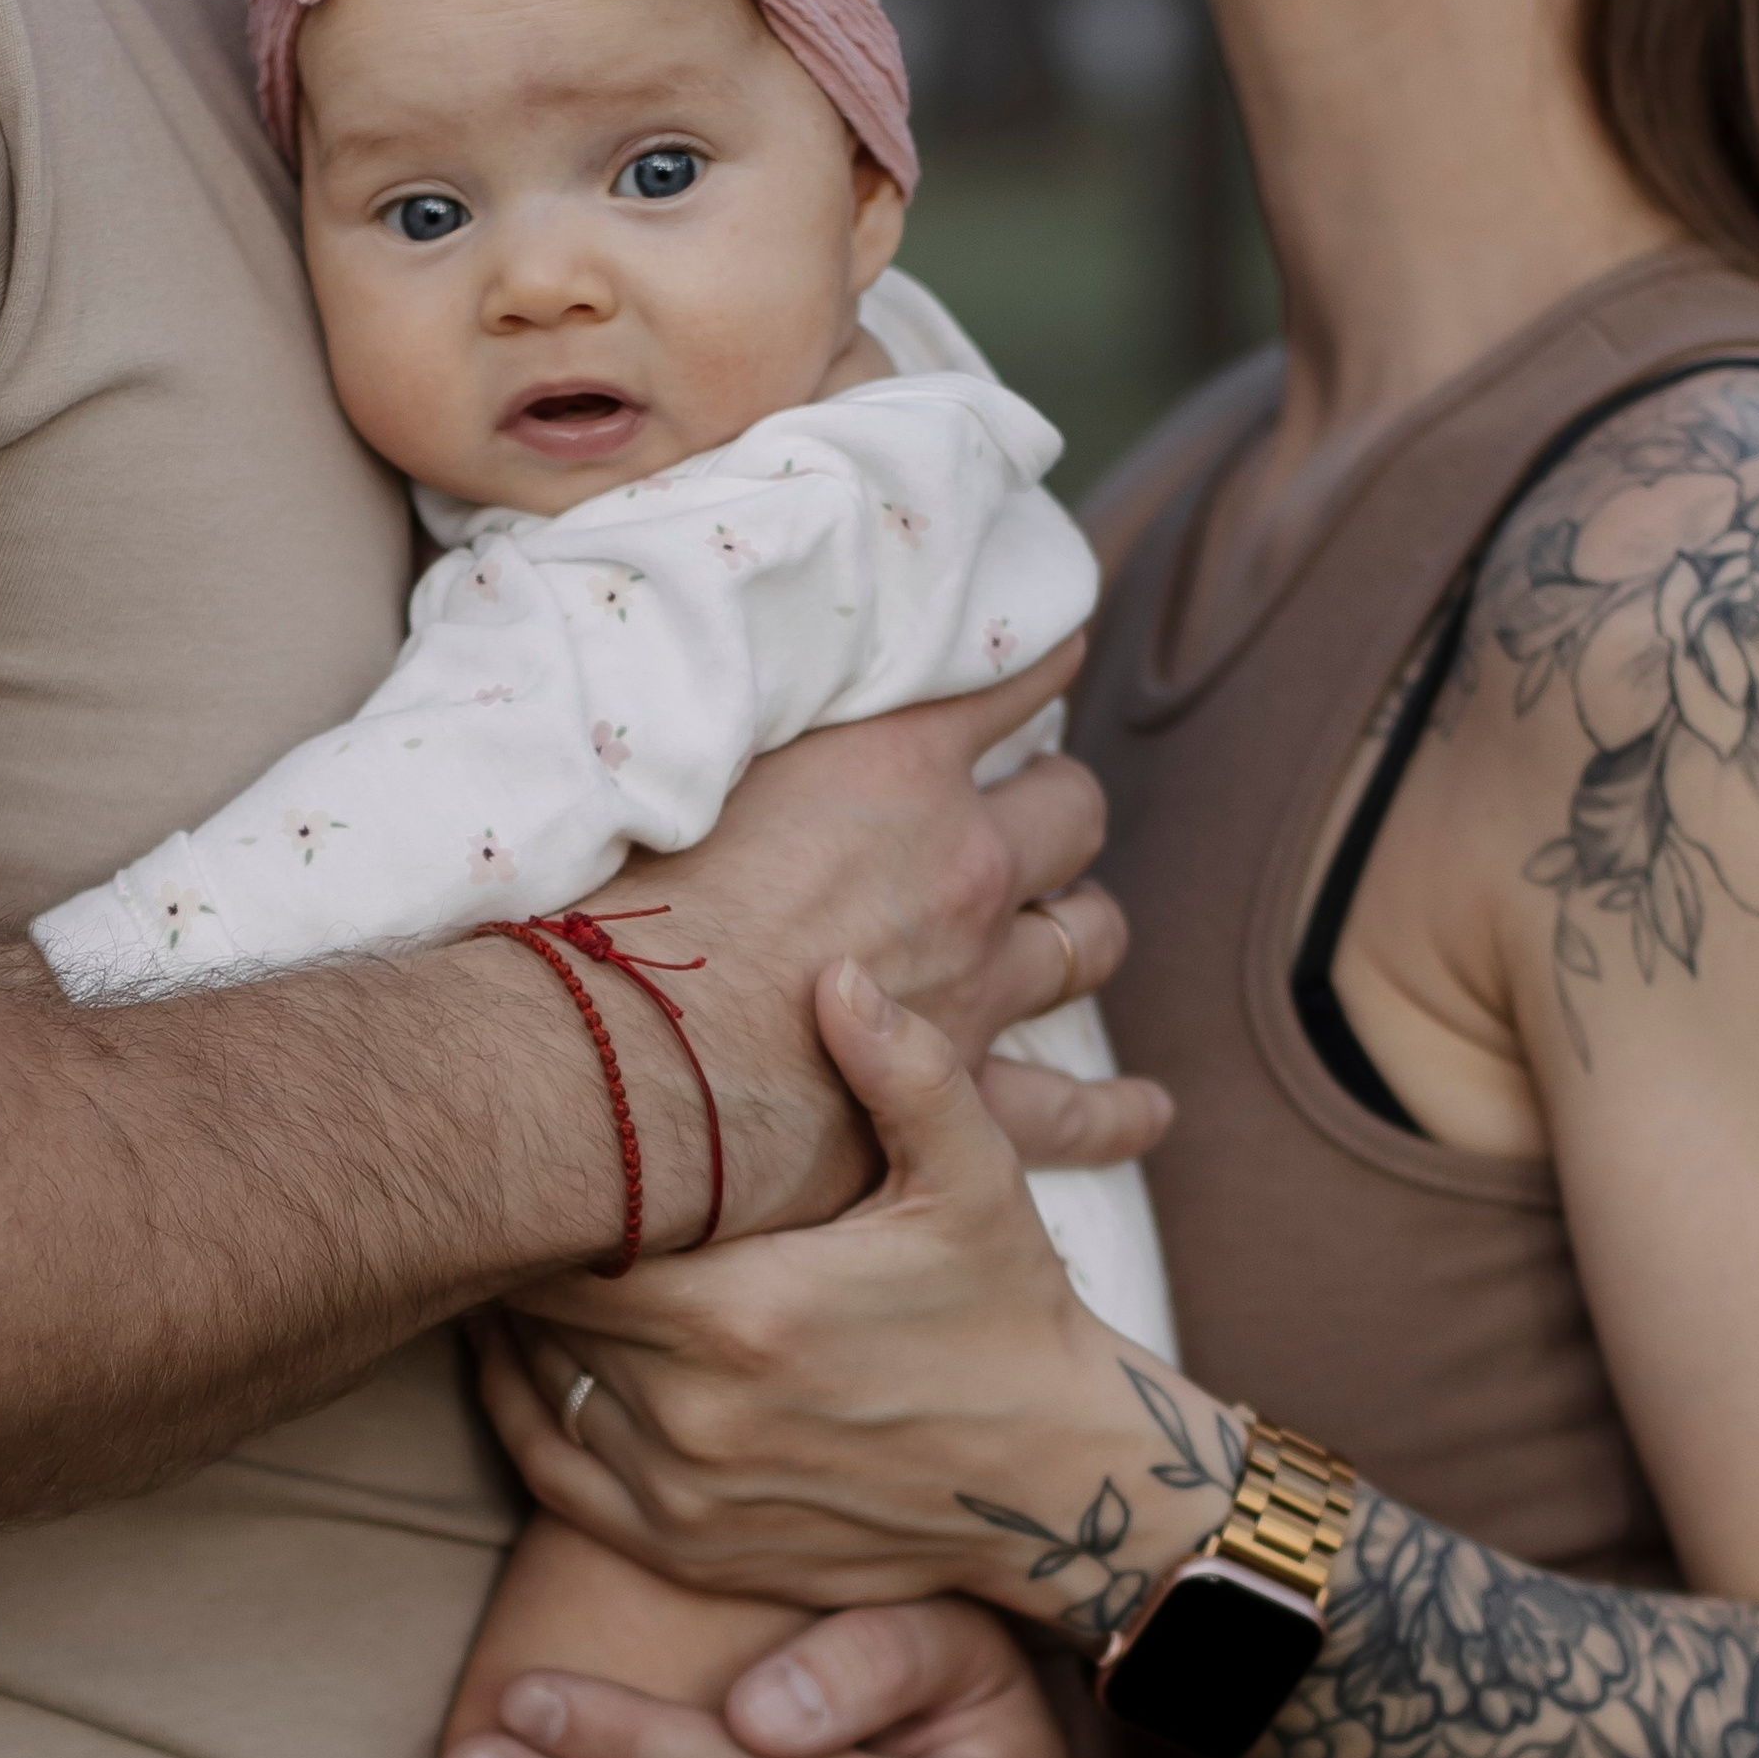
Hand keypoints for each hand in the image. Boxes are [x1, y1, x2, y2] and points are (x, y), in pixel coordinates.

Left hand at [477, 958, 1205, 1630]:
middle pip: (544, 1309)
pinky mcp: (683, 1548)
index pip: (577, 1238)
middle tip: (516, 1180)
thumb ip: (904, 1071)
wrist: (1052, 1480)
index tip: (544, 1129)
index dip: (553, 1184)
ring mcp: (683, 1491)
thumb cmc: (1009, 1312)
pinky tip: (521, 1356)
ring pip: (537, 1383)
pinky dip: (523, 1410)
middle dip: (531, 1244)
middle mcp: (695, 1413)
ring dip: (522, 1322)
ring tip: (513, 1252)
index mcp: (745, 1312)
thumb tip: (838, 970)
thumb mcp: (977, 1179)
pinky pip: (552, 1473)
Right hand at [584, 640, 1140, 1239]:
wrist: (610, 1061)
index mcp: (896, 765)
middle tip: (1030, 810)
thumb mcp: (686, 761)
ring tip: (1070, 921)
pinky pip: (1071, 1107)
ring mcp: (975, 984)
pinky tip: (1148, 1108)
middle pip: (1072, 811)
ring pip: (1090, 937)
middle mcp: (963, 864)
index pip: (1007, 681)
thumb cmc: (612, 905)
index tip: (1046, 649)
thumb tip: (751, 686)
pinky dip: (1117, 1109)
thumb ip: (753, 723)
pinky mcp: (956, 1095)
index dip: (1032, 662)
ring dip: (1084, 922)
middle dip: (1058, 806)